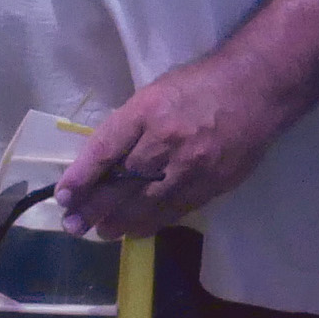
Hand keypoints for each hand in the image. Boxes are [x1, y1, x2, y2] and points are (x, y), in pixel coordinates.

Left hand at [55, 60, 295, 240]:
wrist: (255, 89)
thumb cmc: (200, 84)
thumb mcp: (156, 92)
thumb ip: (131, 126)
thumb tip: (103, 162)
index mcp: (147, 111)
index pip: (104, 149)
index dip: (81, 176)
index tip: (63, 196)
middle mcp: (166, 140)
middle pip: (121, 182)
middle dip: (94, 208)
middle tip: (73, 226)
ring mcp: (190, 166)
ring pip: (147, 204)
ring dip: (119, 222)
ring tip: (100, 233)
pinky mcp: (212, 184)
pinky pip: (174, 210)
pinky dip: (151, 223)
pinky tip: (135, 230)